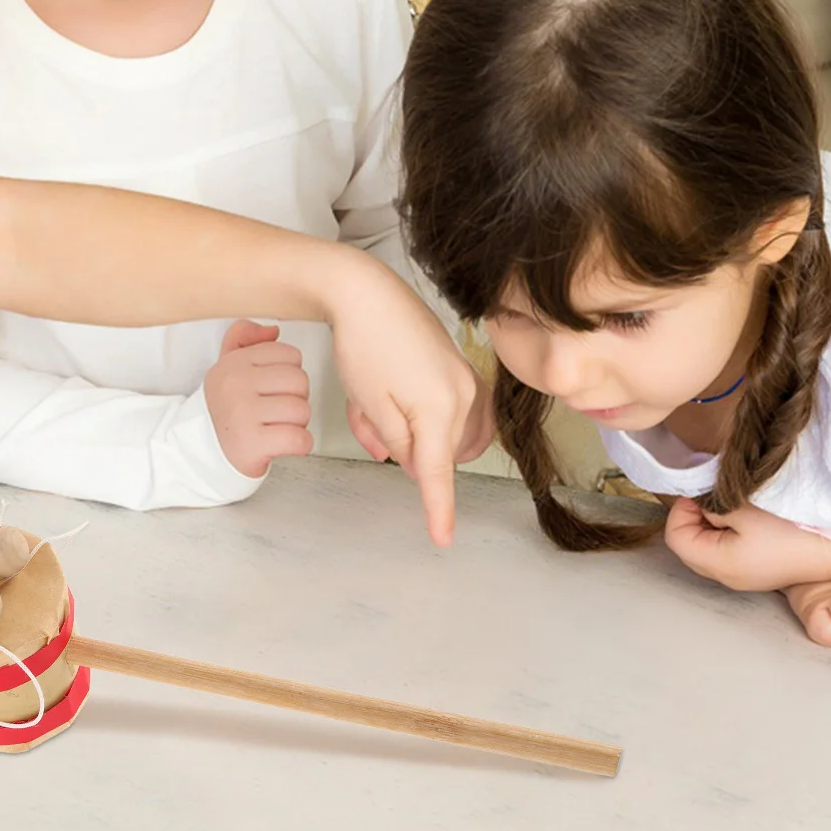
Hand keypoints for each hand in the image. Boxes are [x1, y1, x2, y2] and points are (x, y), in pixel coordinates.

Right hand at [203, 320, 313, 478]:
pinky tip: (282, 443)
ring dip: (297, 424)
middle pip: (300, 381)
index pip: (290, 354)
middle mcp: (235, 384)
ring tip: (277, 426)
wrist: (203, 450)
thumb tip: (273, 330)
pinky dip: (299, 445)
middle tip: (277, 410)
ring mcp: (242, 414)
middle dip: (296, 398)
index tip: (274, 387)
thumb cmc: (227, 407)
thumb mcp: (227, 365)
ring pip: (302, 410)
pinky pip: (299, 439)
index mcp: (234, 362)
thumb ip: (245, 337)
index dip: (289, 373)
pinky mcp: (252, 443)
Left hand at [328, 255, 481, 546]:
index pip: (438, 472)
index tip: (442, 539)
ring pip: (444, 432)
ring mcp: (467, 379)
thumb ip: (397, 444)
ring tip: (373, 407)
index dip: (438, 508)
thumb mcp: (371, 405)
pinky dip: (421, 415)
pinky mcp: (460, 367)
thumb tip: (414, 464)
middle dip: (401, 447)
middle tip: (367, 422)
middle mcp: (465, 395)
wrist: (367, 292)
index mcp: (441, 408)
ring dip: (410, 432)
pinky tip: (392, 397)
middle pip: (437, 450)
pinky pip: (448, 410)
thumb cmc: (363, 345)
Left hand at [664, 498, 830, 591]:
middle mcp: (728, 577)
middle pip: (687, 545)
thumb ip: (711, 504)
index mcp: (720, 564)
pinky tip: (746, 518)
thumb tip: (698, 503)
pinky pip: (726, 551)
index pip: (676, 537)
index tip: (701, 492)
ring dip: (711, 524)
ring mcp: (744, 577)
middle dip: (693, 517)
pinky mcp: (758, 571)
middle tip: (713, 497)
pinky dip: (727, 532)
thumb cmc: (794, 526)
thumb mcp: (743, 507)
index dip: (681, 509)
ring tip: (732, 506)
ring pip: (706, 548)